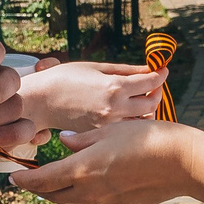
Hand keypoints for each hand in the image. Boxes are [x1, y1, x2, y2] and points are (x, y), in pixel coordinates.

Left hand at [11, 119, 203, 203]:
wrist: (181, 163)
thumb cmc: (146, 138)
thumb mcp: (108, 131)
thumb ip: (81, 139)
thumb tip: (65, 141)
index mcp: (82, 170)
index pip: (41, 180)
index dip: (24, 179)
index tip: (12, 176)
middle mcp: (89, 192)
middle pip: (52, 195)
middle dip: (38, 187)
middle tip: (30, 177)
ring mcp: (104, 203)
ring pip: (70, 202)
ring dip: (58, 193)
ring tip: (54, 180)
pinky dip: (78, 197)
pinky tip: (82, 184)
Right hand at [20, 60, 167, 128]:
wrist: (41, 101)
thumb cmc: (66, 78)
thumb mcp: (96, 68)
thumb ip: (126, 70)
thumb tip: (149, 69)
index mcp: (114, 87)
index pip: (151, 83)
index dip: (160, 75)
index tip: (162, 70)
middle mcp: (115, 108)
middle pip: (152, 103)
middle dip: (156, 92)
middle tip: (153, 85)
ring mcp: (109, 125)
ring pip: (142, 120)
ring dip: (147, 109)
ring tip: (140, 98)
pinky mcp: (102, 135)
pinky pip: (127, 129)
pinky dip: (132, 120)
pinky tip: (126, 111)